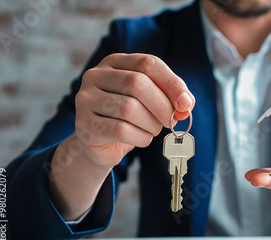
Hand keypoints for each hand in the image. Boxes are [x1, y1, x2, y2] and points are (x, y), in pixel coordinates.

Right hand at [48, 53, 194, 219]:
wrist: (101, 145)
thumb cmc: (131, 119)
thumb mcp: (152, 101)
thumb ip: (171, 98)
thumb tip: (186, 103)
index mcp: (115, 62)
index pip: (148, 63)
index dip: (172, 83)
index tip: (186, 103)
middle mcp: (95, 75)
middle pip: (137, 83)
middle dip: (162, 106)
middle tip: (171, 121)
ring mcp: (85, 99)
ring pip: (129, 108)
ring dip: (151, 124)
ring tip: (154, 129)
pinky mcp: (84, 125)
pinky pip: (120, 130)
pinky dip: (141, 137)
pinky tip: (143, 138)